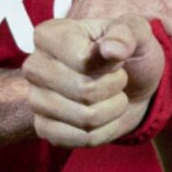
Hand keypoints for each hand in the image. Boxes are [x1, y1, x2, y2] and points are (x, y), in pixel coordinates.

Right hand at [24, 14, 156, 147]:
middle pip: (83, 90)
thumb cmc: (129, 52)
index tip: (115, 57)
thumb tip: (111, 50)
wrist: (132, 84)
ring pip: (85, 117)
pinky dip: (106, 130)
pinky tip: (105, 116)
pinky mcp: (44, 128)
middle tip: (117, 77)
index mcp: (50, 35)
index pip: (82, 60)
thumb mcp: (137, 32)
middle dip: (114, 87)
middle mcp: (34, 66)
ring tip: (112, 95)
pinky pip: (82, 139)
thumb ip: (127, 32)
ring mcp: (36, 99)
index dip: (110, 64)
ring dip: (113, 108)